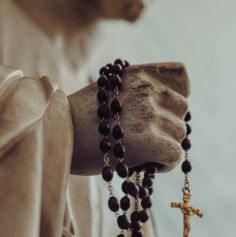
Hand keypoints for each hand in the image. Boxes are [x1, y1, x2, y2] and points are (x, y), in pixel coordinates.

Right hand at [68, 62, 189, 174]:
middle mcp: (146, 87)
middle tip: (145, 137)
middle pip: (182, 109)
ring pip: (180, 133)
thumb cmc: (77, 120)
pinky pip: (175, 154)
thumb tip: (167, 109)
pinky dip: (164, 163)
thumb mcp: (107, 90)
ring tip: (140, 151)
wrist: (54, 137)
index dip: (174, 97)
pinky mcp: (149, 139)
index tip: (163, 110)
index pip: (181, 76)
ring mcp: (148, 112)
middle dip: (168, 124)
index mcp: (137, 72)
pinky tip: (144, 163)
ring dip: (165, 145)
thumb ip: (136, 92)